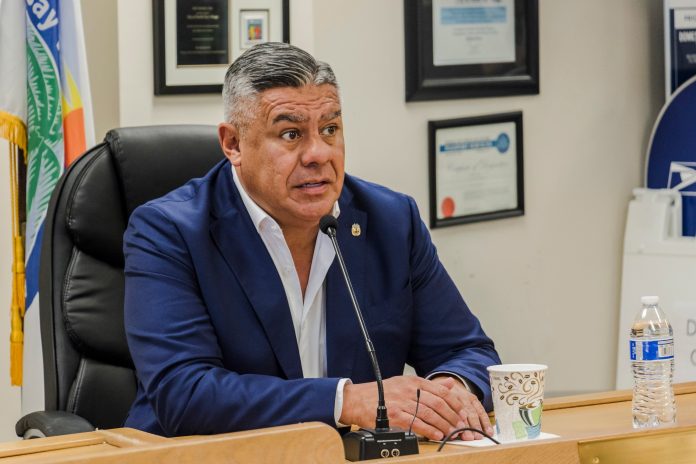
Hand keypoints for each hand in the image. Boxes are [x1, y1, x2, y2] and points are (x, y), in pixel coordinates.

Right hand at [339, 375, 487, 440]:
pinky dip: (429, 430)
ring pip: (430, 413)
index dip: (455, 403)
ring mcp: (402, 402)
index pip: (441, 391)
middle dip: (453, 417)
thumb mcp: (405, 383)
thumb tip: (450, 384)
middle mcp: (409, 390)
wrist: (358, 400)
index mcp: (413, 381)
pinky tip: (437, 435)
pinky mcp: (395, 415)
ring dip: (444, 425)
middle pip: (438, 403)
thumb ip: (428, 385)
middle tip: (462, 427)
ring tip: (453, 433)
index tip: (463, 413)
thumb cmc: (381, 393)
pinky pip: (416, 423)